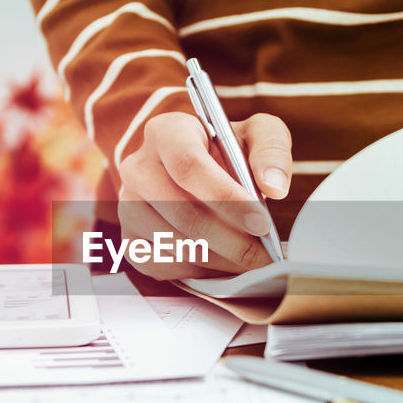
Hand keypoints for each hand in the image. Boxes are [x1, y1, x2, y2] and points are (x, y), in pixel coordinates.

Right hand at [116, 111, 291, 278]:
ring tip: (249, 259)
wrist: (199, 169)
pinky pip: (163, 265)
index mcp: (166, 131)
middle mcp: (138, 167)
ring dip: (220, 259)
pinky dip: (198, 271)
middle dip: (231, 241)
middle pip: (183, 213)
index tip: (261, 223)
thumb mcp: (256, 134)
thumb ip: (271, 150)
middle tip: (263, 254)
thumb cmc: (228, 151)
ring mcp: (128, 205)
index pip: (189, 166)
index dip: (227, 199)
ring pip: (175, 245)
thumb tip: (274, 186)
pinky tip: (222, 261)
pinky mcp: (128, 238)